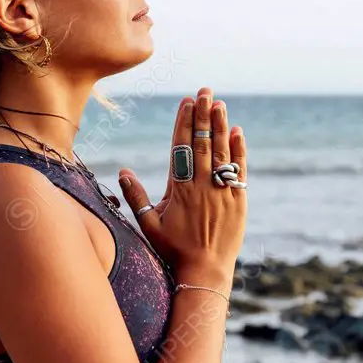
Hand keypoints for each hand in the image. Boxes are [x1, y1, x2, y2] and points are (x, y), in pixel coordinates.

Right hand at [118, 87, 246, 288]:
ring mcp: (222, 191)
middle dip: (203, 115)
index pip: (182, 147)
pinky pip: (240, 170)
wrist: (205, 271)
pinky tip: (237, 131)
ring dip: (220, 126)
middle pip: (203, 143)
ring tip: (219, 103)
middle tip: (205, 91)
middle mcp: (202, 185)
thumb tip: (122, 170)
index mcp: (180, 188)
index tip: (186, 102)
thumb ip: (135, 196)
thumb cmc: (173, 249)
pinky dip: (239, 150)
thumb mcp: (148, 224)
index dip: (184, 123)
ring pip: (222, 152)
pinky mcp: (238, 200)